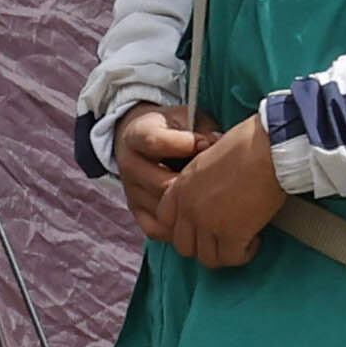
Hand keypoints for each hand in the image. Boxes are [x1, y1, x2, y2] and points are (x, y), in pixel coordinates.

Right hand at [114, 108, 206, 236]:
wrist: (144, 140)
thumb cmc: (175, 127)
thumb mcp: (187, 118)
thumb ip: (201, 130)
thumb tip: (216, 146)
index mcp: (136, 135)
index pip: (154, 143)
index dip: (186, 144)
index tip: (207, 143)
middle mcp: (128, 165)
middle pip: (162, 183)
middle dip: (194, 183)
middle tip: (217, 179)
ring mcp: (130, 191)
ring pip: (162, 210)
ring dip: (190, 207)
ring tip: (212, 198)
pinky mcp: (135, 210)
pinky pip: (157, 228)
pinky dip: (179, 226)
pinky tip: (197, 215)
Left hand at [156, 114, 281, 268]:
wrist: (269, 148)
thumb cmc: (248, 143)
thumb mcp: (209, 157)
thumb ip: (201, 179)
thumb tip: (213, 189)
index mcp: (180, 188)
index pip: (165, 220)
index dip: (184, 226)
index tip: (203, 224)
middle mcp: (188, 209)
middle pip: (183, 245)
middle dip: (203, 245)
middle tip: (224, 237)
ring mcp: (208, 224)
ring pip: (206, 258)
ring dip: (223, 252)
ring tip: (242, 240)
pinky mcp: (232, 234)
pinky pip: (231, 258)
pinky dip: (243, 254)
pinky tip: (254, 240)